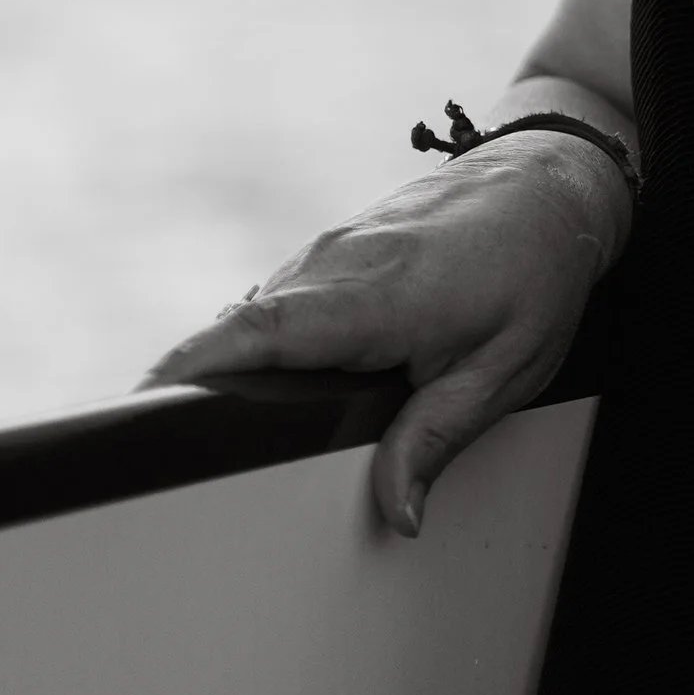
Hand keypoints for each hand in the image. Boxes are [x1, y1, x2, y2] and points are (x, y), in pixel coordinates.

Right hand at [142, 136, 625, 535]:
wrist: (551, 180)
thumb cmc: (538, 270)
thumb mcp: (505, 368)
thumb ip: (437, 439)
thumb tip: (397, 514)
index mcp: (379, 294)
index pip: (264, 330)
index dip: (196, 363)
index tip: (141, 402)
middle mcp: (340, 262)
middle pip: (241, 327)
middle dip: (191, 380)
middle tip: (155, 453)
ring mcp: (333, 248)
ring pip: (257, 312)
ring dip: (225, 362)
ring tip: (195, 431)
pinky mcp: (335, 248)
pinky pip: (280, 298)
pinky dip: (257, 339)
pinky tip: (258, 385)